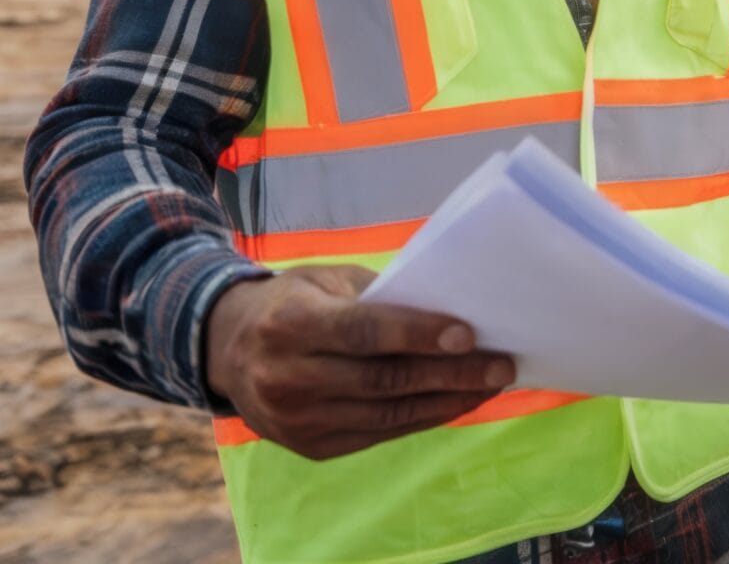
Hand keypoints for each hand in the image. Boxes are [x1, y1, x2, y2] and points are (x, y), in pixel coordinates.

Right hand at [203, 265, 514, 459]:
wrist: (227, 350)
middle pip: (383, 380)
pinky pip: (379, 434)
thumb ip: (379, 297)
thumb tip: (450, 314)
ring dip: (446, 401)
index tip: (469, 334)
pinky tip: (454, 403)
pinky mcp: (310, 447)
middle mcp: (287, 377)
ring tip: (489, 386)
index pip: (363, 332)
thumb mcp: (324, 281)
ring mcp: (296, 420)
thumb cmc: (292, 303)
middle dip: (450, 374)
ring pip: (387, 415)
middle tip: (500, 365)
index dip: (418, 334)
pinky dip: (422, 418)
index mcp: (289, 324)